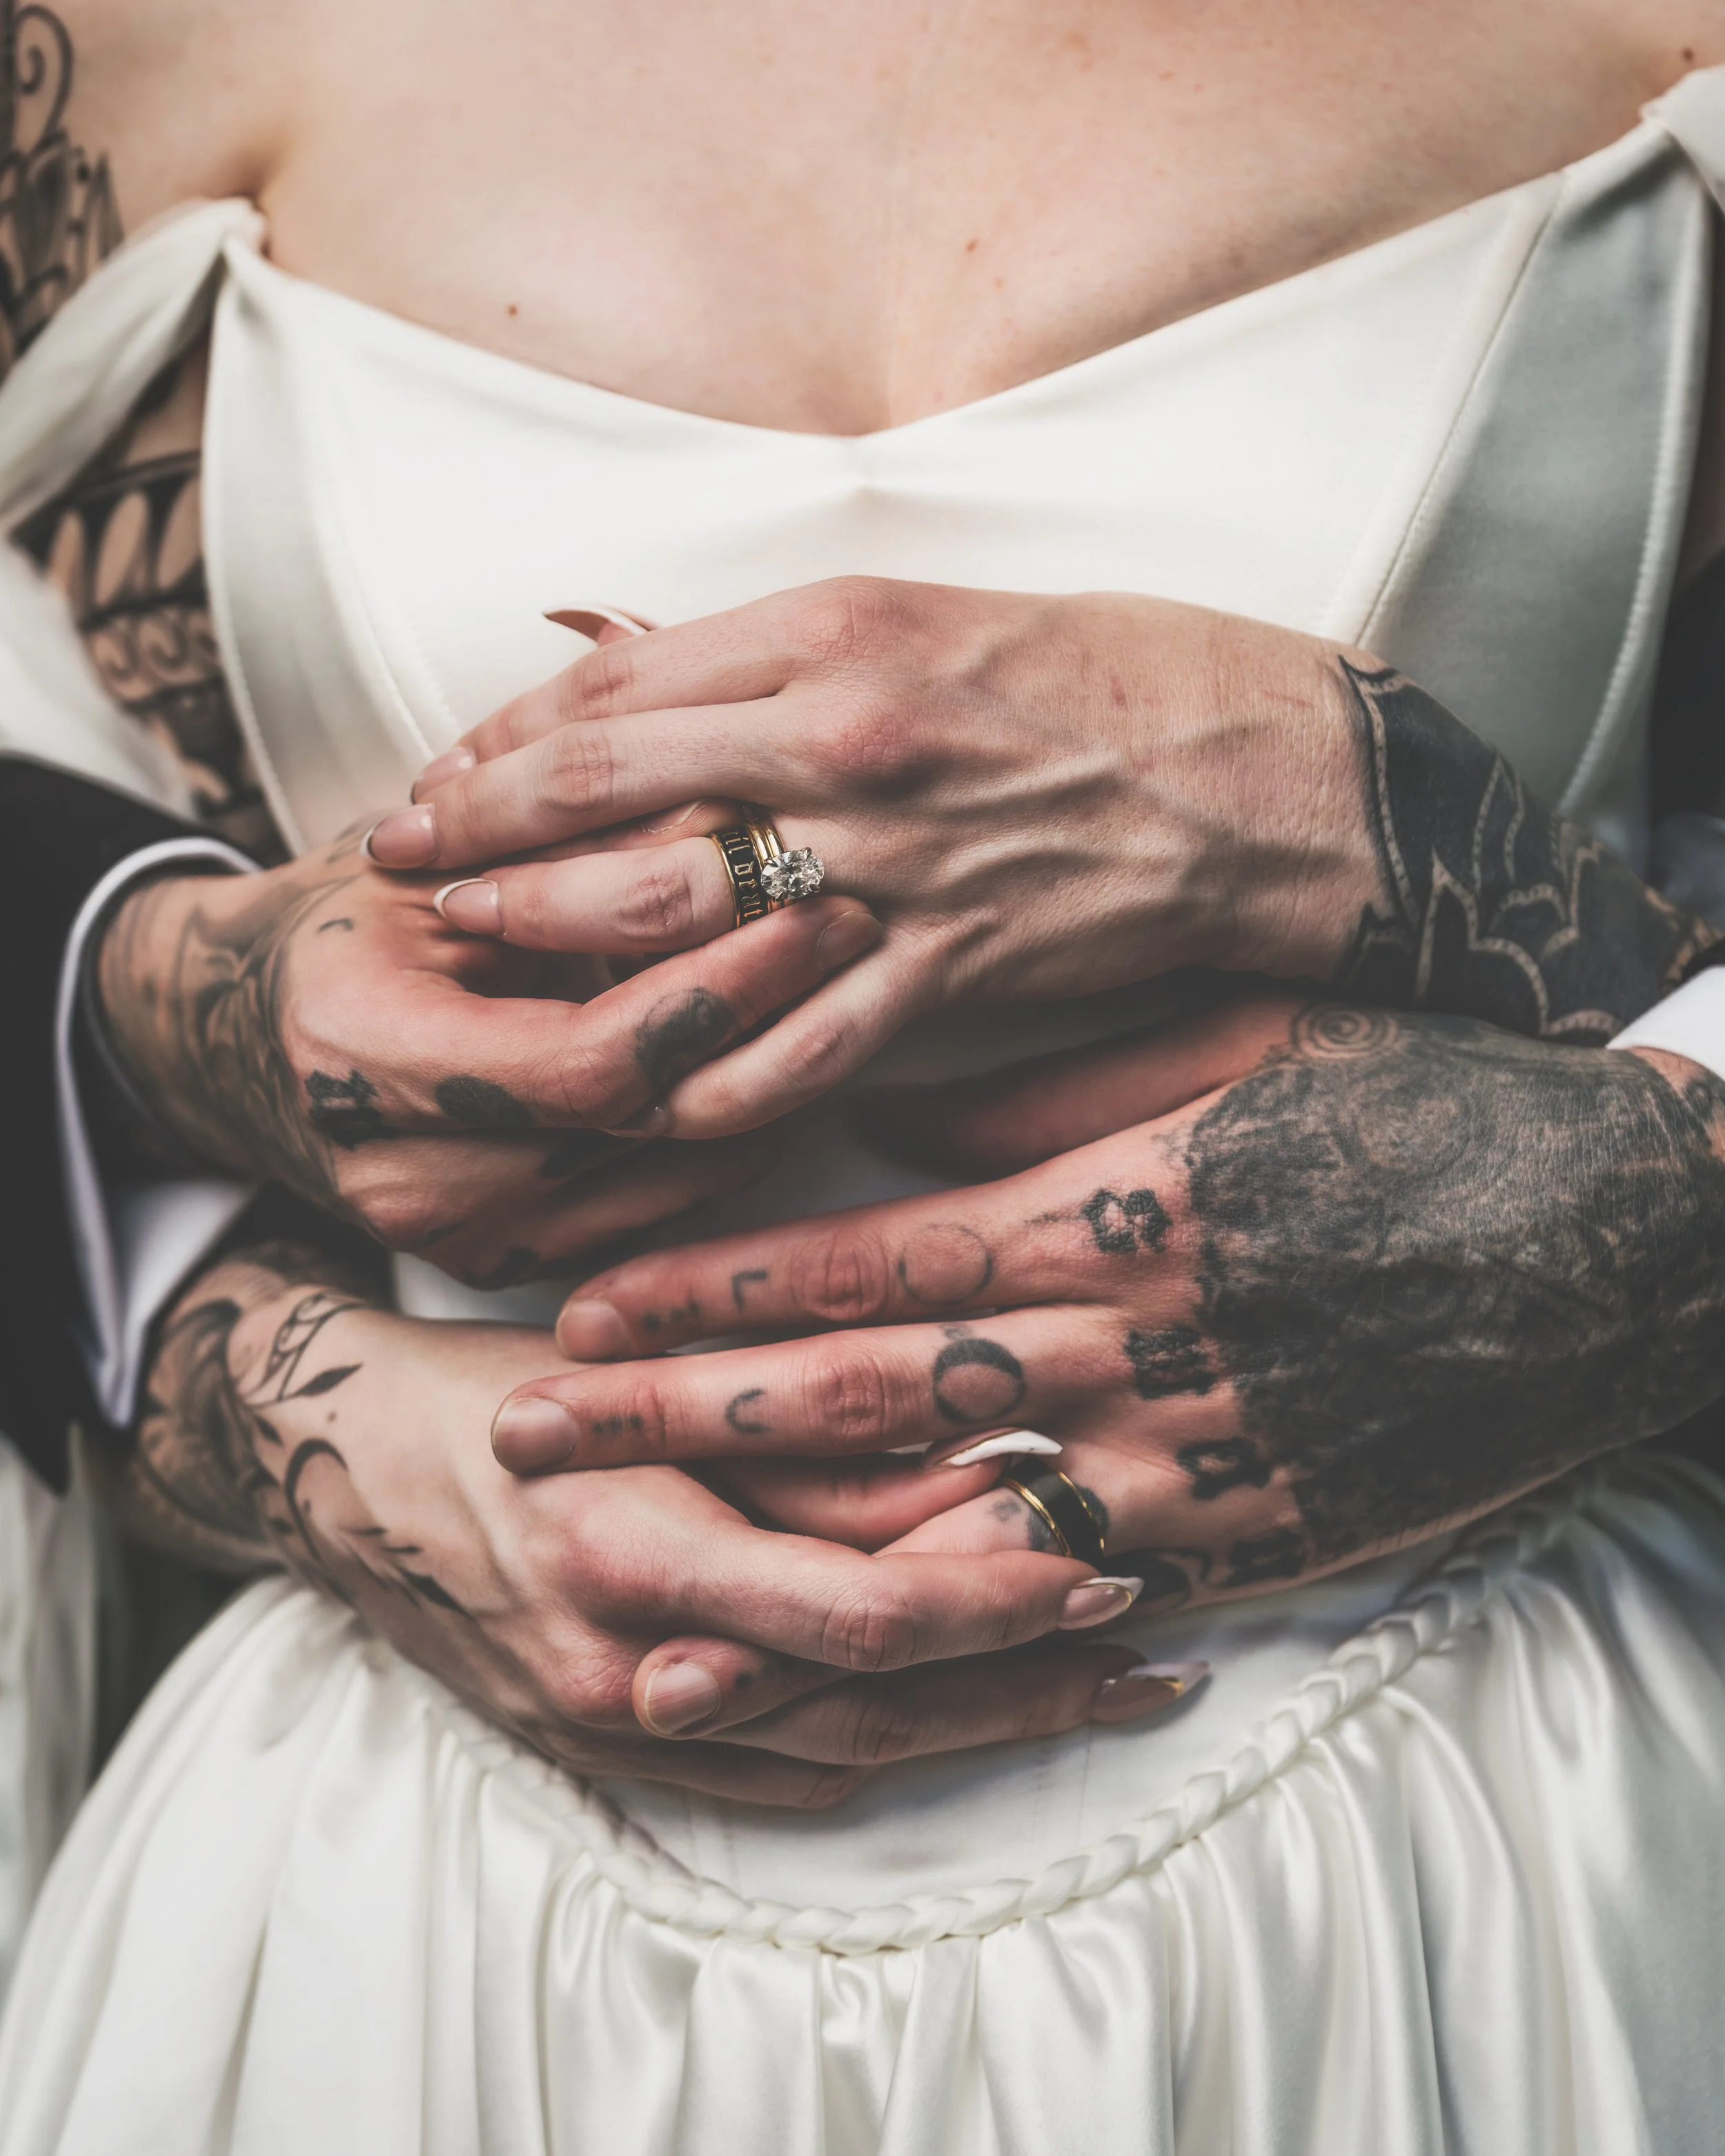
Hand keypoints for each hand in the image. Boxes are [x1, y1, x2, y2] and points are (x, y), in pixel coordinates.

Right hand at [96, 826, 880, 1285]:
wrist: (244, 1041)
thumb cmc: (345, 927)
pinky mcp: (495, 1265)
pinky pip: (650, 1214)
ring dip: (765, 1088)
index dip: (714, 989)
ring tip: (841, 984)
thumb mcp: (427, 868)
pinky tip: (777, 1062)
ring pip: (666, 1182)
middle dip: (764, 1028)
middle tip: (853, 930)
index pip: (589, 1059)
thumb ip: (558, 864)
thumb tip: (729, 824)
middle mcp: (404, 1177)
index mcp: (364, 1055)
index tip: (804, 906)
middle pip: (641, 1128)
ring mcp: (453, 1238)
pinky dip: (721, 1141)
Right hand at [107, 1238, 1183, 1806]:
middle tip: (1156, 1639)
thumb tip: (973, 1457)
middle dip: (1027, 1670)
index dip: (995, 1590)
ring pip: (843, 1748)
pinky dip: (889, 1756)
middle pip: (874, 1693)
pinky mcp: (612, 1754)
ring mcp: (615, 1727)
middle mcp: (627, 1663)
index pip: (857, 1599)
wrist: (343, 1471)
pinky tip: (972, 1729)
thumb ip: (795, 1434)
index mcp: (632, 1547)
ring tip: (1113, 1689)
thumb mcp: (639, 1379)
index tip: (1107, 1554)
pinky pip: (779, 1780)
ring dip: (985, 1722)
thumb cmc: (501, 1392)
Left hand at [368, 578, 1715, 1137]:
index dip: (500, 743)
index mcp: (841, 631)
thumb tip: (639, 667)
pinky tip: (638, 1094)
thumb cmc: (1114, 670)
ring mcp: (895, 863)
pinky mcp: (953, 965)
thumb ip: (782, 648)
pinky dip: (707, 1072)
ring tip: (481, 963)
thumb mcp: (933, 603)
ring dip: (559, 951)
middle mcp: (849, 743)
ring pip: (680, 921)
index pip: (614, 691)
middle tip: (408, 871)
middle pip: (612, 800)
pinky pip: (797, 1041)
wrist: (1272, 772)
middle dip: (483, 842)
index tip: (439, 778)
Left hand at [490, 994, 1724, 1607]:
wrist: (1591, 1230)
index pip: (845, 1257)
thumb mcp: (1218, 1045)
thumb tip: (904, 1129)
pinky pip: (1056, 1605)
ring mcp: (1165, 1461)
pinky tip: (837, 1665)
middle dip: (667, 1422)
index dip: (700, 1291)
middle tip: (532, 1436)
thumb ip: (1045, 1096)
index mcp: (1088, 1208)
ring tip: (634, 1591)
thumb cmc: (1400, 1107)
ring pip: (921, 1531)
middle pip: (841, 1400)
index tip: (583, 1305)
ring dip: (765, 1563)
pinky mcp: (1235, 1539)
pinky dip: (935, 1643)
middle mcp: (1102, 1347)